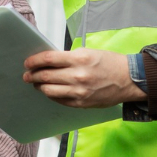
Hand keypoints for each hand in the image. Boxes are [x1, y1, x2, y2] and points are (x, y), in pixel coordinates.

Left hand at [23, 48, 143, 107]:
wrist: (129, 80)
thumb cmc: (109, 63)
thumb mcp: (88, 53)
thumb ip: (68, 57)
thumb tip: (49, 61)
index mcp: (79, 59)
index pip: (48, 59)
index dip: (34, 61)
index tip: (27, 63)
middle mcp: (77, 76)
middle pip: (45, 76)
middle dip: (32, 75)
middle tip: (27, 75)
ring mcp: (79, 92)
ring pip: (49, 90)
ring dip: (39, 86)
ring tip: (36, 84)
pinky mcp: (81, 103)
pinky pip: (60, 100)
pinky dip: (51, 95)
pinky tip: (49, 91)